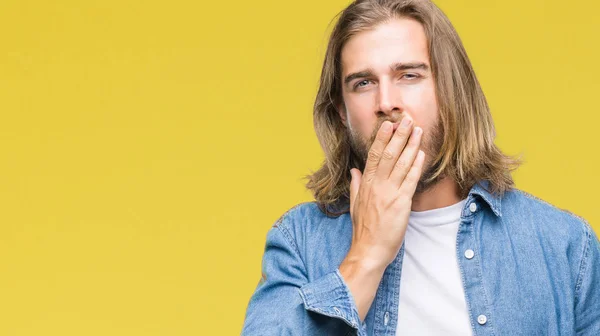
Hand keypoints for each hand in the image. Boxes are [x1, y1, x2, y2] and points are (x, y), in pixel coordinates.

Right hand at [348, 117, 424, 268]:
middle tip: (406, 120)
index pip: (374, 156)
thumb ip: (356, 185)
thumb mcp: (355, 205)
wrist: (369, 251)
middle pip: (388, 154)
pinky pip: (410, 180)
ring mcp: (389, 193)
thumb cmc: (363, 231)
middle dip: (398, 135)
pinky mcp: (401, 204)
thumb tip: (354, 170)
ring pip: (401, 164)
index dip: (382, 138)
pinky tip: (421, 154)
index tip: (388, 124)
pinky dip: (416, 166)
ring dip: (410, 145)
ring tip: (417, 131)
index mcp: (366, 184)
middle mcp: (377, 185)